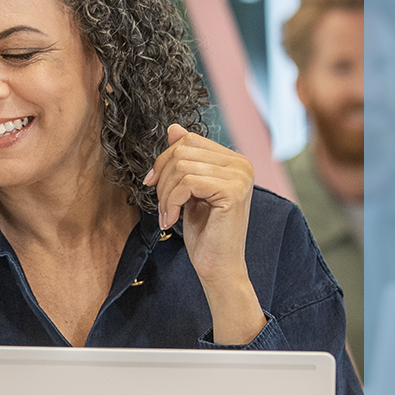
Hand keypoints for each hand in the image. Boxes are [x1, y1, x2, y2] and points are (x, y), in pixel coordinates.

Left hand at [144, 125, 265, 344]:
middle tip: (162, 206)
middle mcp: (241, 163)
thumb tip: (173, 128)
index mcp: (233, 160)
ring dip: (165, 195)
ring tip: (168, 216)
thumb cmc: (204, 233)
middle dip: (162, 178)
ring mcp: (240, 175)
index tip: (152, 183)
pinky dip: (171, 202)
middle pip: (182, 151)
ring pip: (181, 167)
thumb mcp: (188, 191)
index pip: (189, 141)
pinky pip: (187, 182)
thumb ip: (185, 160)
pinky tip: (172, 220)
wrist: (218, 266)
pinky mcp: (233, 190)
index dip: (164, 159)